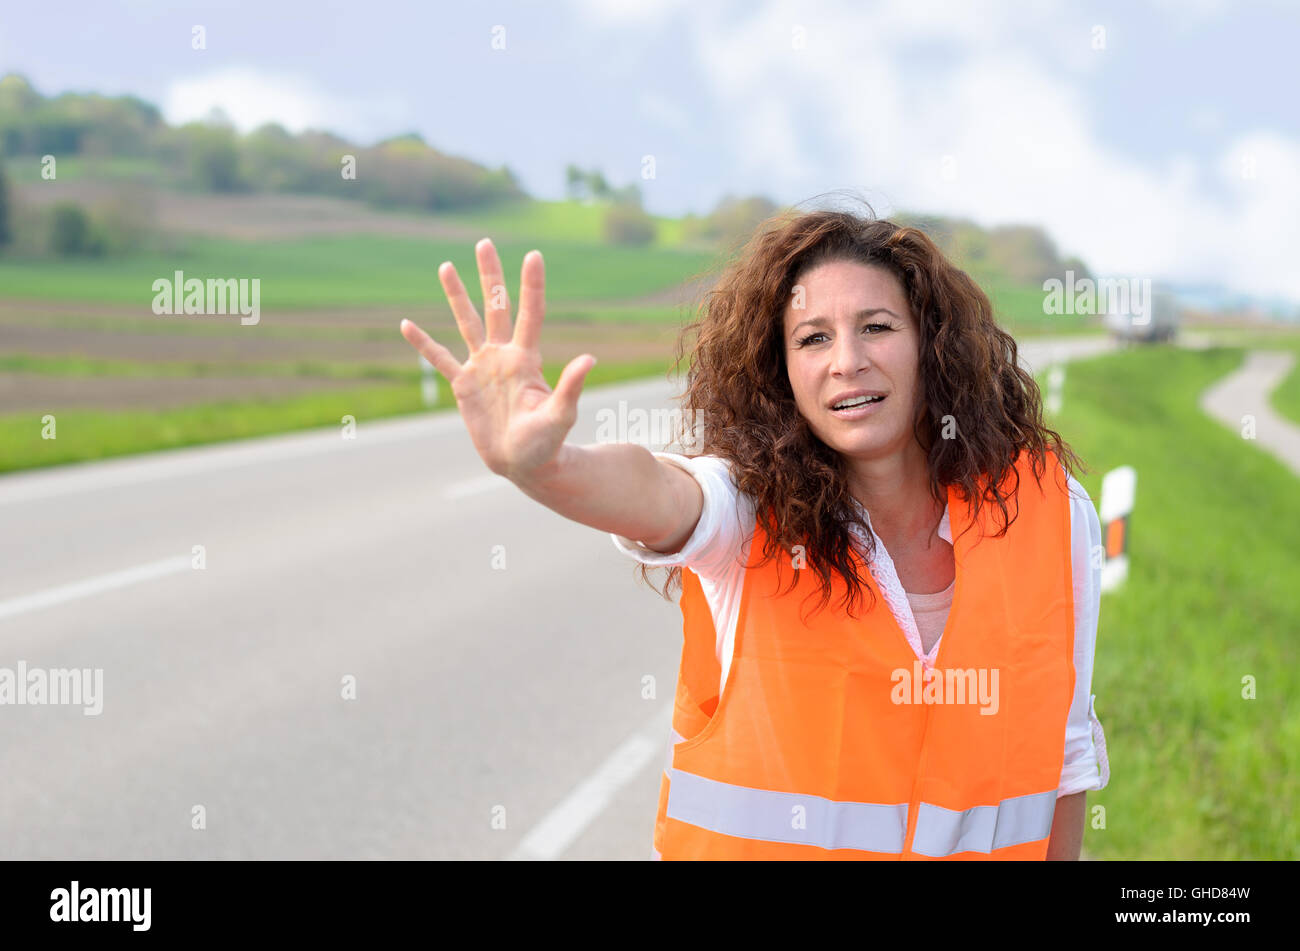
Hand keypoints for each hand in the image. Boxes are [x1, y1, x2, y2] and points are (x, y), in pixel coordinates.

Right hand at [399, 238, 596, 482]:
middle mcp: (504, 355)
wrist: (523, 464)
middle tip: (484, 242)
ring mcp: (482, 367)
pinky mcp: (464, 385)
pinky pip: (440, 359)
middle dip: (489, 275)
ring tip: (445, 266)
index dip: (531, 285)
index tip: (534, 255)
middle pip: (495, 306)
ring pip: (466, 323)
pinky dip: (424, 343)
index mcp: (527, 358)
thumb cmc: (546, 443)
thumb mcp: (560, 416)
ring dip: (456, 295)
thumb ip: (570, 387)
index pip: (530, 313)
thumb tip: (589, 359)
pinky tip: (407, 324)